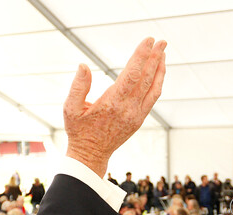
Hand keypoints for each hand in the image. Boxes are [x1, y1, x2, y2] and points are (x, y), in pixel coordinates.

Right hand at [64, 37, 165, 176]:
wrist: (90, 155)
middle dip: (155, 57)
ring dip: (159, 69)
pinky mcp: (139, 119)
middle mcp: (128, 109)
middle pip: (146, 78)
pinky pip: (152, 98)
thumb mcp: (70, 109)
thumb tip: (83, 66)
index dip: (141, 56)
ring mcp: (136, 115)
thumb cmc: (79, 131)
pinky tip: (157, 71)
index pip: (132, 74)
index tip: (148, 41)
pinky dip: (158, 82)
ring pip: (153, 88)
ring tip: (162, 53)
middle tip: (161, 41)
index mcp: (112, 104)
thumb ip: (78, 87)